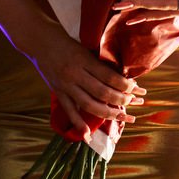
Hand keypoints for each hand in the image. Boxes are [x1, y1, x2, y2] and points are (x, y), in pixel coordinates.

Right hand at [21, 18, 145, 135]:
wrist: (42, 42)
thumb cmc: (68, 42)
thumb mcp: (86, 48)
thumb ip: (99, 63)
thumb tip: (120, 77)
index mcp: (84, 60)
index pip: (109, 76)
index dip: (124, 84)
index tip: (136, 88)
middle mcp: (75, 74)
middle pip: (102, 92)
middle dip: (120, 99)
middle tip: (134, 102)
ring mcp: (66, 85)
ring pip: (88, 104)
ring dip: (107, 112)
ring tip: (121, 116)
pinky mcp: (58, 92)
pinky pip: (69, 111)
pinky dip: (79, 124)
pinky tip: (88, 135)